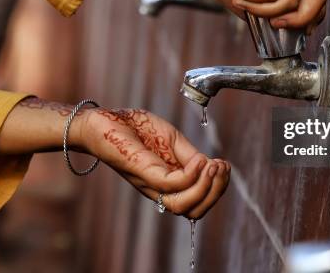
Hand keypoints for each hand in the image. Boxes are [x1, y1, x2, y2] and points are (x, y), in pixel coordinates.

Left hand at [85, 108, 229, 218]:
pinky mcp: (141, 171)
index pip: (197, 202)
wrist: (103, 119)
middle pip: (193, 210)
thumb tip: (211, 166)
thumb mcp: (172, 139)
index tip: (225, 166)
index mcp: (168, 182)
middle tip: (223, 168)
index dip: (217, 189)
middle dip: (216, 192)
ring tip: (213, 165)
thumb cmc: (135, 128)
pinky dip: (190, 175)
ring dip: (205, 187)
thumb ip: (190, 155)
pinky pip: (169, 184)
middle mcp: (159, 189)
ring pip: (182, 205)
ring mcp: (149, 182)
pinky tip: (198, 160)